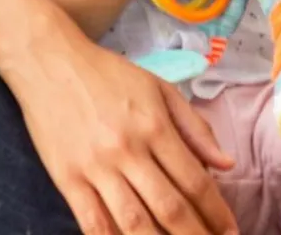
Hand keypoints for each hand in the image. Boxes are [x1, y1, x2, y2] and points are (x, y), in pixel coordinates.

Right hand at [8, 15, 237, 234]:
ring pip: (134, 223)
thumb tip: (226, 164)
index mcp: (154, 125)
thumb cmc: (108, 74)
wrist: (50, 62)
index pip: (193, 180)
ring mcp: (96, 167)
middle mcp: (128, 149)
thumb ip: (194, 127)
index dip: (216, 212)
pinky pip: (94, 224)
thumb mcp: (158, 87)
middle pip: (169, 208)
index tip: (230, 231)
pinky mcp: (67, 179)